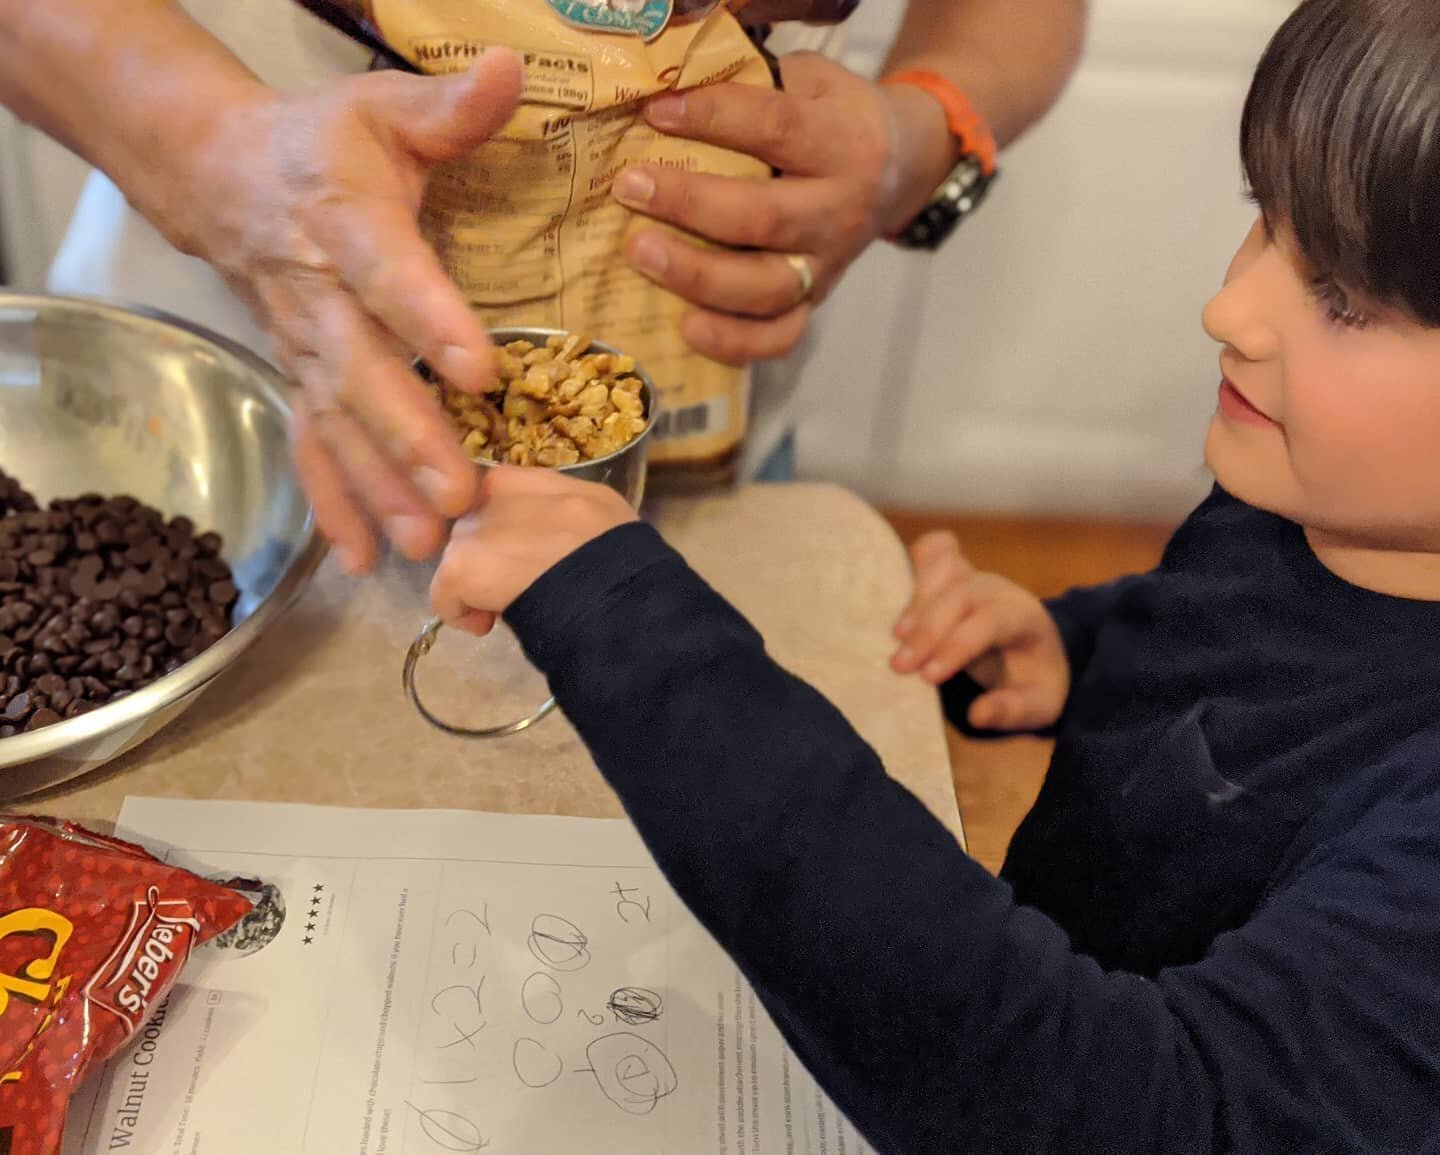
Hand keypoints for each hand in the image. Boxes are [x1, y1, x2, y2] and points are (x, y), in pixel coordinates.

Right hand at [176, 52, 523, 573]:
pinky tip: (362, 559)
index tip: (480, 369)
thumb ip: (450, 107)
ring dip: (378, 489)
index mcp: (345, 223)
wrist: (225, 177)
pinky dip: (333, 504)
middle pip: (362, 373)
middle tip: (459, 494)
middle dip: (410, 438)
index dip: (431, 320)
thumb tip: (512, 69)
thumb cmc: (324, 145)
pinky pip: (312, 448)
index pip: (389, 275)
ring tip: (423, 543)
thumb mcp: (384, 110)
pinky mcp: (299, 380)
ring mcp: (303, 349)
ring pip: (338, 426)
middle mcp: (317, 297)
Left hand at [429, 468, 638, 636]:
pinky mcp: (464, 561)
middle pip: (480, 519)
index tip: (527, 558)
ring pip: (460, 552)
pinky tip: (487, 624)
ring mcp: (487, 525)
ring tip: (507, 607)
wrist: (625, 614)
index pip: (511, 491)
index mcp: (567, 489)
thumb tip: (551, 549)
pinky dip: (459, 613)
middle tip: (518, 588)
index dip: (510, 526)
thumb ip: (576, 526)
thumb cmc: (632, 589)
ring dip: (475, 582)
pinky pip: (443, 591)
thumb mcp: (615, 537)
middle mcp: (520, 494)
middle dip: (491, 554)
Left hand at [610, 51, 955, 365]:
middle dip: (689, 204)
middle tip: (629, 187)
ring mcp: (827, 265)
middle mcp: (839, 211)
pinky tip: (685, 326)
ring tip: (639, 251)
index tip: (657, 112)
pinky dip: (732, 341)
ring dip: (696, 275)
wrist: (898, 168)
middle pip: (763, 218)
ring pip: (764, 288)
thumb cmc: (832, 118)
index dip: (715, 120)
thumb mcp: (811, 81)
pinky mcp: (813, 302)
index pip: (776, 130)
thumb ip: (756, 83)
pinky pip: (777, 338)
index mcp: (842, 144)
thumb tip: (669, 83)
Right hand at [891, 533, 1069, 732]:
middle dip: (928, 629)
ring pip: (944, 569)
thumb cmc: (1033, 682)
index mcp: (1025, 619)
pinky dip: (916, 562)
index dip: (956, 647)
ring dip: (916, 600)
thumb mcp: (1038, 706)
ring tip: (895, 636)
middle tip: (899, 667)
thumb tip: (978, 714)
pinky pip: (935, 550)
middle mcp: (999, 590)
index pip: (989, 623)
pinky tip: (897, 591)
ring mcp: (975, 575)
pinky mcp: (955, 571)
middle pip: (961, 595)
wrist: (1033, 652)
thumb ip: (1012, 710)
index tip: (928, 677)